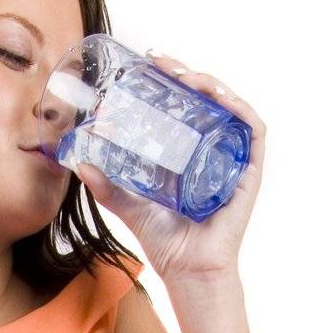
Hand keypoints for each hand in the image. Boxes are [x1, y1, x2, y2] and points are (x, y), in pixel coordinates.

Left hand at [74, 49, 264, 284]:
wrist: (187, 270)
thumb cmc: (165, 241)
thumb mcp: (129, 205)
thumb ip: (106, 185)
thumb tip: (79, 161)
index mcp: (191, 151)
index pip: (185, 104)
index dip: (172, 80)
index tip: (150, 63)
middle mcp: (215, 149)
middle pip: (207, 99)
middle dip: (186, 74)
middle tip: (160, 62)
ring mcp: (233, 158)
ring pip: (230, 107)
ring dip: (211, 84)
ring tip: (185, 76)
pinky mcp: (250, 172)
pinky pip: (253, 132)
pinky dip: (240, 109)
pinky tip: (221, 97)